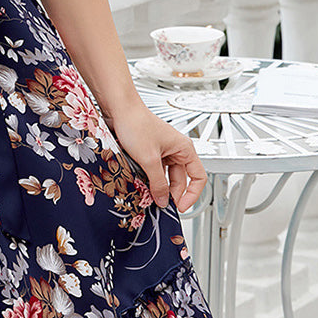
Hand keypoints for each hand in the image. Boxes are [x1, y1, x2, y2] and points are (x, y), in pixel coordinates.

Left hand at [106, 99, 206, 213]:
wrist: (118, 110)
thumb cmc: (136, 124)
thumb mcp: (149, 159)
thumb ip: (158, 183)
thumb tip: (163, 200)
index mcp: (184, 149)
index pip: (198, 177)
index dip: (192, 194)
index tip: (181, 206)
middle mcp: (176, 150)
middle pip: (180, 179)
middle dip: (172, 194)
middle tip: (162, 206)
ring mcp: (162, 151)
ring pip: (166, 176)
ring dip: (159, 187)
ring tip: (150, 197)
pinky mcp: (149, 152)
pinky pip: (154, 171)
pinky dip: (150, 179)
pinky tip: (142, 185)